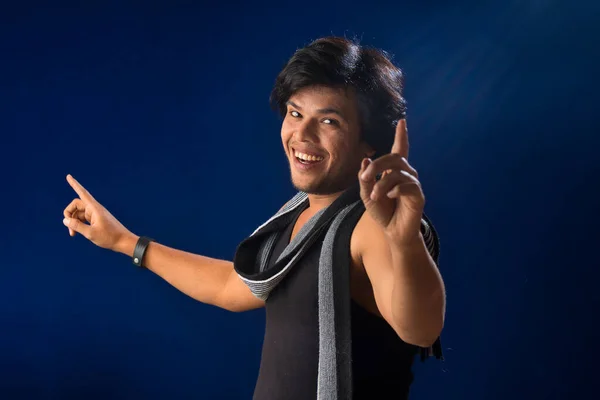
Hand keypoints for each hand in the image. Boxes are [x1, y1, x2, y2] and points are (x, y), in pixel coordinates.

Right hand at [62, 174, 134, 251]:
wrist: (123, 241)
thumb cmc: (109, 237)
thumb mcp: (91, 233)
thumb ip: (76, 226)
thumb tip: (65, 220)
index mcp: (94, 208)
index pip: (82, 193)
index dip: (75, 184)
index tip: (68, 176)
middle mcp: (94, 209)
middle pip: (76, 205)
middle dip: (69, 214)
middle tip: (69, 227)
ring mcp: (94, 214)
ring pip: (78, 213)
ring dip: (73, 222)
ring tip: (73, 234)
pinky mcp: (95, 220)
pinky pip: (82, 218)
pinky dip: (77, 224)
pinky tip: (76, 233)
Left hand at [358, 119, 423, 245]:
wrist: (392, 232)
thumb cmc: (382, 212)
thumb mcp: (367, 195)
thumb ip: (365, 179)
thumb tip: (365, 160)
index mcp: (394, 171)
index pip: (400, 149)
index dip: (401, 135)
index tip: (402, 121)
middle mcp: (406, 174)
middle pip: (394, 158)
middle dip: (377, 165)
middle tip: (365, 177)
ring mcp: (413, 184)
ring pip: (398, 172)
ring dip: (382, 183)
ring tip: (374, 196)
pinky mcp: (418, 195)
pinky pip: (407, 185)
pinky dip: (395, 189)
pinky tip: (389, 196)